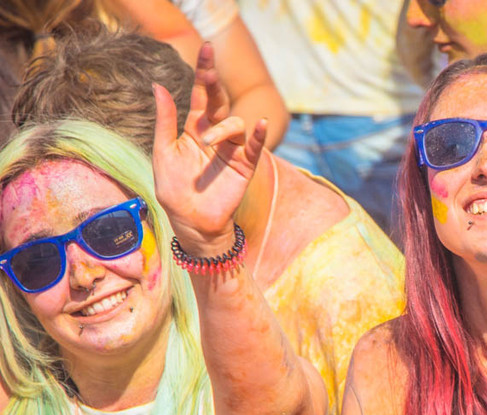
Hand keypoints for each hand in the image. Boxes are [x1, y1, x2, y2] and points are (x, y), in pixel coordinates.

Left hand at [151, 53, 264, 256]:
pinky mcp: (245, 165)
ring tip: (208, 144)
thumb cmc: (174, 190)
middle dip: (215, 84)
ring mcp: (232, 149)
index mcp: (195, 129)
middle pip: (220, 102)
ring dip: (222, 128)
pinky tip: (259, 124)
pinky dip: (257, 134)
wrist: (192, 223)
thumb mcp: (163, 152)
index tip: (206, 50)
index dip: (204, 73)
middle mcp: (215, 135)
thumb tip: (158, 85)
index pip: (202, 96)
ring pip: (235, 123)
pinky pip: (254, 146)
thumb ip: (165, 120)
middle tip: (209, 69)